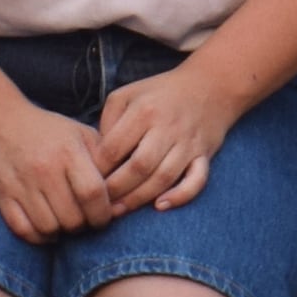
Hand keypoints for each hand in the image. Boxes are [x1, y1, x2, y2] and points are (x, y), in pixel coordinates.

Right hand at [0, 99, 120, 243]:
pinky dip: (38, 236)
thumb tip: (125, 189)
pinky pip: (24, 230)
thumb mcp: (79, 133)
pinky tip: (46, 227)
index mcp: (68, 152)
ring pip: (49, 228)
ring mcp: (21, 184)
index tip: (105, 216)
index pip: (93, 194)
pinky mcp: (2, 195)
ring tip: (66, 222)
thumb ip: (104, 158)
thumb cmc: (46, 130)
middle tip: (86, 220)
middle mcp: (44, 169)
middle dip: (84, 225)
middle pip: (73, 218)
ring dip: (62, 232)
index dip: (104, 213)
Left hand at [95, 64, 242, 213]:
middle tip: (101, 203)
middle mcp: (167, 127)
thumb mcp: (127, 94)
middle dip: (116, 189)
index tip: (87, 181)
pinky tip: (160, 206)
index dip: (97, 169)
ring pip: (163, 178)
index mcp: (144, 110)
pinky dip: (180, 196)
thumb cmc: (160, 93)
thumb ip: (108, 120)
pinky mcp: (205, 155)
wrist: (209, 85)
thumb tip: (97, 156)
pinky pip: (197, 180)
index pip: (114, 148)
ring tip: (119, 211)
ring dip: (139, 199)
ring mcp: (188, 143)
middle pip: (139, 167)